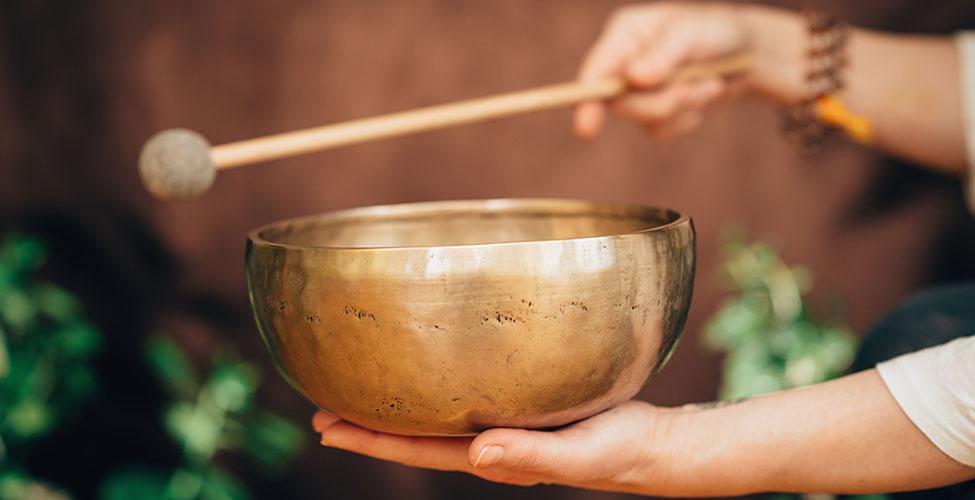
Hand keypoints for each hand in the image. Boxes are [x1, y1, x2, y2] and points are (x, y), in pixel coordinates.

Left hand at [312, 401, 681, 493]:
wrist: (653, 445)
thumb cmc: (622, 451)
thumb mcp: (582, 455)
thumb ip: (532, 456)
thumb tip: (475, 454)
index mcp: (494, 455)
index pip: (418, 450)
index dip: (370, 439)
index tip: (325, 427)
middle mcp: (489, 440)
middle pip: (414, 433)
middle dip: (367, 422)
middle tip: (319, 408)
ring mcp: (503, 422)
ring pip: (435, 413)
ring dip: (395, 403)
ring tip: (358, 387)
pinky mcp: (521, 401)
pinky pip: (465, 393)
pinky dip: (435, 384)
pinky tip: (429, 367)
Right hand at [574, 2, 804, 139]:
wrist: (745, 52)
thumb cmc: (716, 30)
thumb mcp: (693, 33)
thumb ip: (664, 55)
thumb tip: (635, 78)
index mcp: (625, 34)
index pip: (597, 69)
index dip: (587, 98)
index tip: (587, 128)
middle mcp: (623, 62)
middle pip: (620, 102)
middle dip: (660, 102)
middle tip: (692, 89)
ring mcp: (637, 90)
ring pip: (644, 118)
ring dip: (683, 106)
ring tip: (710, 84)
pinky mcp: (653, 110)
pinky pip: (661, 130)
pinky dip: (687, 117)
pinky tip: (703, 94)